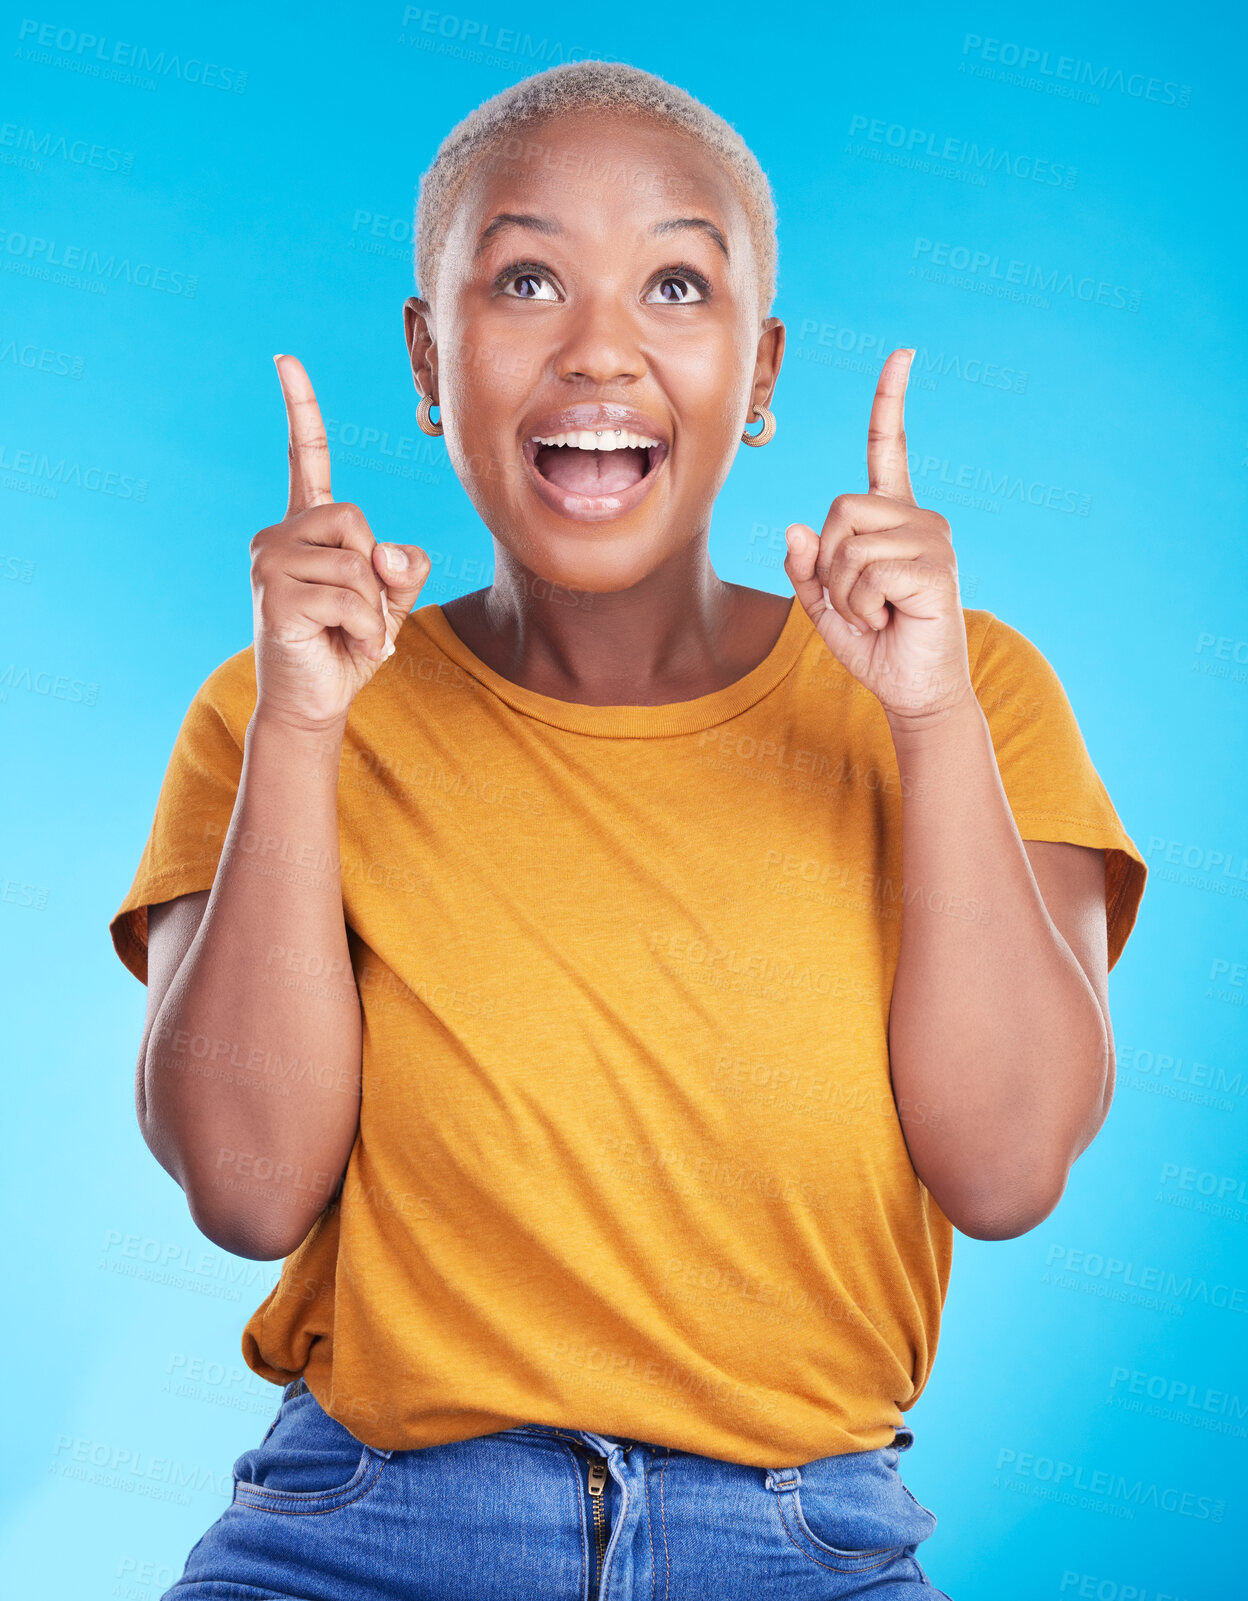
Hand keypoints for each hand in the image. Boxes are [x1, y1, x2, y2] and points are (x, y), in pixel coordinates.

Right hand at [250, 356, 430, 731]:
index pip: (305, 459)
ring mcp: (269, 562)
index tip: (285, 360)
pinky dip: (365, 628)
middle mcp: (280, 535)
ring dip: (373, 609)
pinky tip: (348, 645)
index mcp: (306, 528)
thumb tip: (384, 549)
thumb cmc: (347, 646)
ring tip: (353, 634)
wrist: (313, 703)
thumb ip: (403, 566)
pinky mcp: (273, 594)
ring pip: (355, 561)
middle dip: (375, 571)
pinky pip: (348, 595)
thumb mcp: (390, 600)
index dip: (301, 410)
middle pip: (353, 517)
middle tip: (363, 613)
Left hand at [783, 348, 973, 725]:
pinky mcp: (937, 569)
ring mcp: (933, 540)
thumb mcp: (824, 604)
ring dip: (845, 590)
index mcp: (893, 517)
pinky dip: (862, 604)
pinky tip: (888, 618)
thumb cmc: (874, 645)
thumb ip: (806, 567)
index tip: (902, 353)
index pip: (889, 448)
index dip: (890, 402)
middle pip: (839, 508)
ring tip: (877, 612)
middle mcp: (918, 518)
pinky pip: (868, 571)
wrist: (912, 690)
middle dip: (829, 562)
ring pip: (849, 543)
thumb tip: (795, 528)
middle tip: (859, 599)